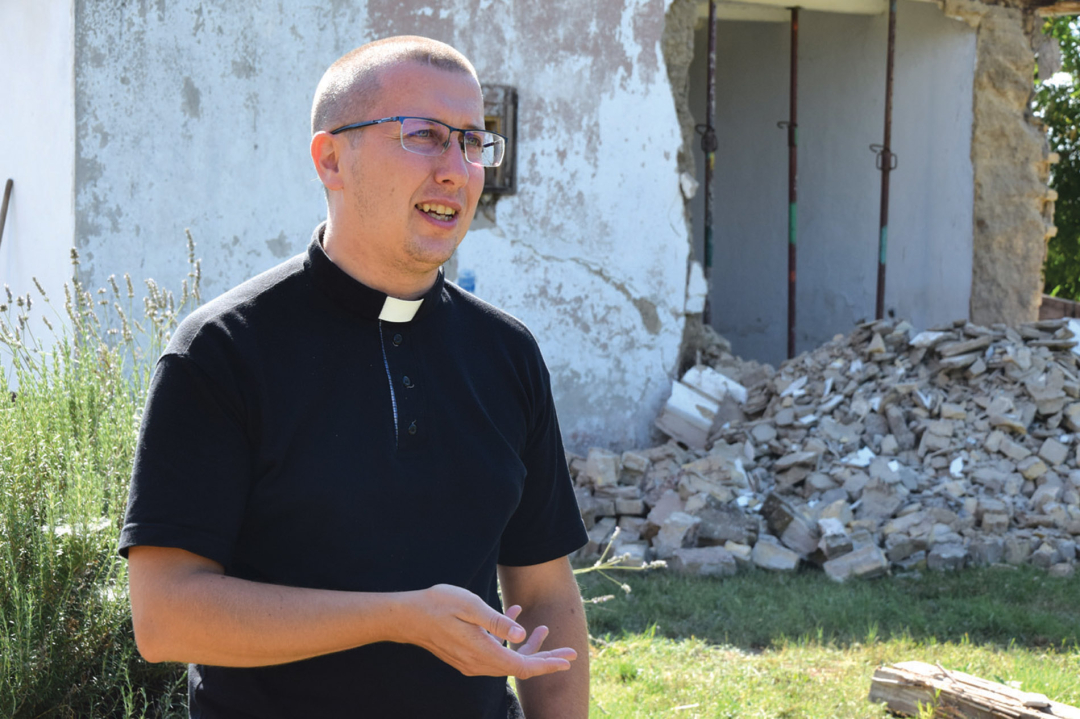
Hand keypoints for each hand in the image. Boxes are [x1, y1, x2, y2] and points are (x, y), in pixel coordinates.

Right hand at [403, 584, 576, 678]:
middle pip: (519, 666)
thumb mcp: (470, 605)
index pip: (522, 665)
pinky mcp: (465, 656)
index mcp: (482, 652)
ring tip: (543, 628)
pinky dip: (508, 640)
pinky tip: (513, 616)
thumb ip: (496, 621)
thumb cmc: (437, 605)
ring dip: (527, 647)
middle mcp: (478, 663)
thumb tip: (521, 632)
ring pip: (508, 660)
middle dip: (545, 659)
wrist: (406, 617)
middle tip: (568, 653)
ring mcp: (470, 662)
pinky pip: (494, 652)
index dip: (547, 664)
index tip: (568, 660)